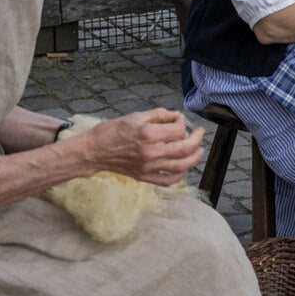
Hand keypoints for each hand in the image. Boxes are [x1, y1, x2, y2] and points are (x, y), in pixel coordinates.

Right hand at [85, 108, 204, 186]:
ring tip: (199, 151)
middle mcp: (151, 152)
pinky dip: (180, 174)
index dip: (183, 123)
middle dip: (197, 139)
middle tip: (200, 134)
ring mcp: (148, 167)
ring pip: (181, 166)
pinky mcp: (145, 177)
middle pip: (185, 148)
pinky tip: (184, 167)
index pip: (178, 130)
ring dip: (194, 158)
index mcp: (148, 134)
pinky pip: (169, 180)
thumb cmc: (112, 131)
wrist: (94, 151)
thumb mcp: (135, 116)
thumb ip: (158, 115)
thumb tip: (175, 116)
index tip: (179, 119)